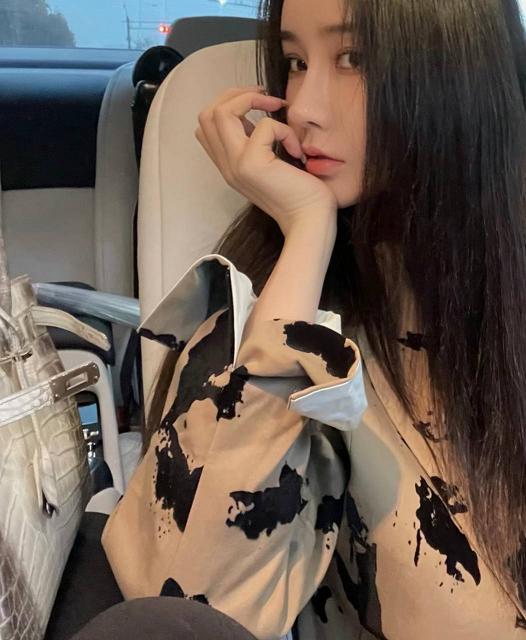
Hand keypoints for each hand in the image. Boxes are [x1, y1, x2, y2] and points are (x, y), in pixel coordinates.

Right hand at [195, 86, 337, 236]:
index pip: (206, 125)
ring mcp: (236, 165)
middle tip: (266, 99)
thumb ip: (256, 144)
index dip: (229, 104)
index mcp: (228, 165)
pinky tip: (295, 149)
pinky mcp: (252, 164)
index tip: (259, 105)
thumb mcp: (270, 163)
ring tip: (276, 108)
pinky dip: (284, 129)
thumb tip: (257, 117)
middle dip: (236, 94)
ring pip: (221, 113)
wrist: (309, 222)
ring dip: (251, 100)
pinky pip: (265, 126)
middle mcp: (226, 165)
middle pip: (207, 113)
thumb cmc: (300, 194)